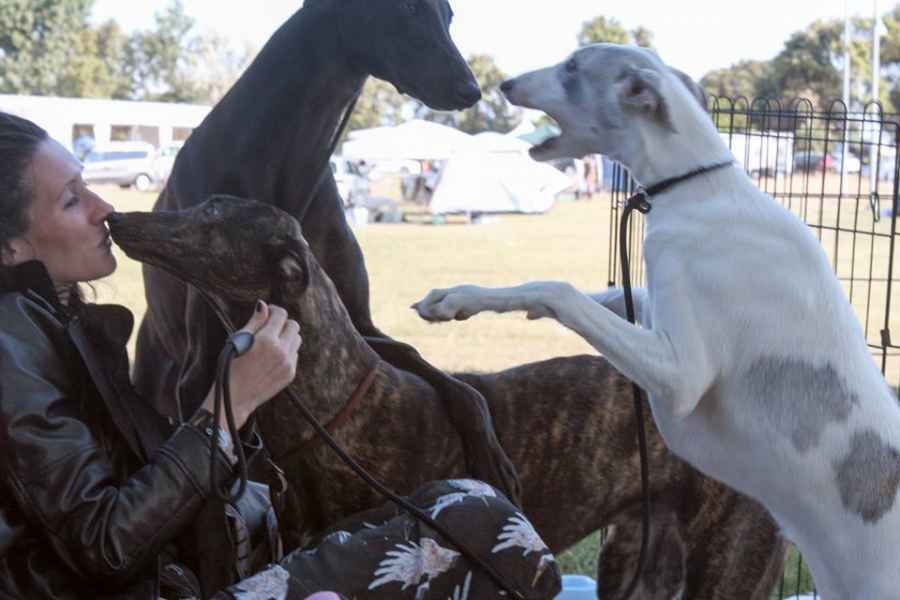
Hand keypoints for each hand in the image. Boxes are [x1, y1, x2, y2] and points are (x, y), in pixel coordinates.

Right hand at [201, 301, 301, 428]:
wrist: (235, 397)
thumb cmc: (231, 367)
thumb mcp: (238, 341)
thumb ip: (255, 322)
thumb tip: (264, 305)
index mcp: (267, 340)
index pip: (281, 315)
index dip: (274, 310)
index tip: (267, 313)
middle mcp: (281, 351)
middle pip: (294, 325)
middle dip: (282, 323)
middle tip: (269, 327)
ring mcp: (288, 364)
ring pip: (297, 339)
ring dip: (287, 336)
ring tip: (271, 342)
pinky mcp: (290, 374)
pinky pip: (295, 354)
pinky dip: (287, 351)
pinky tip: (272, 356)